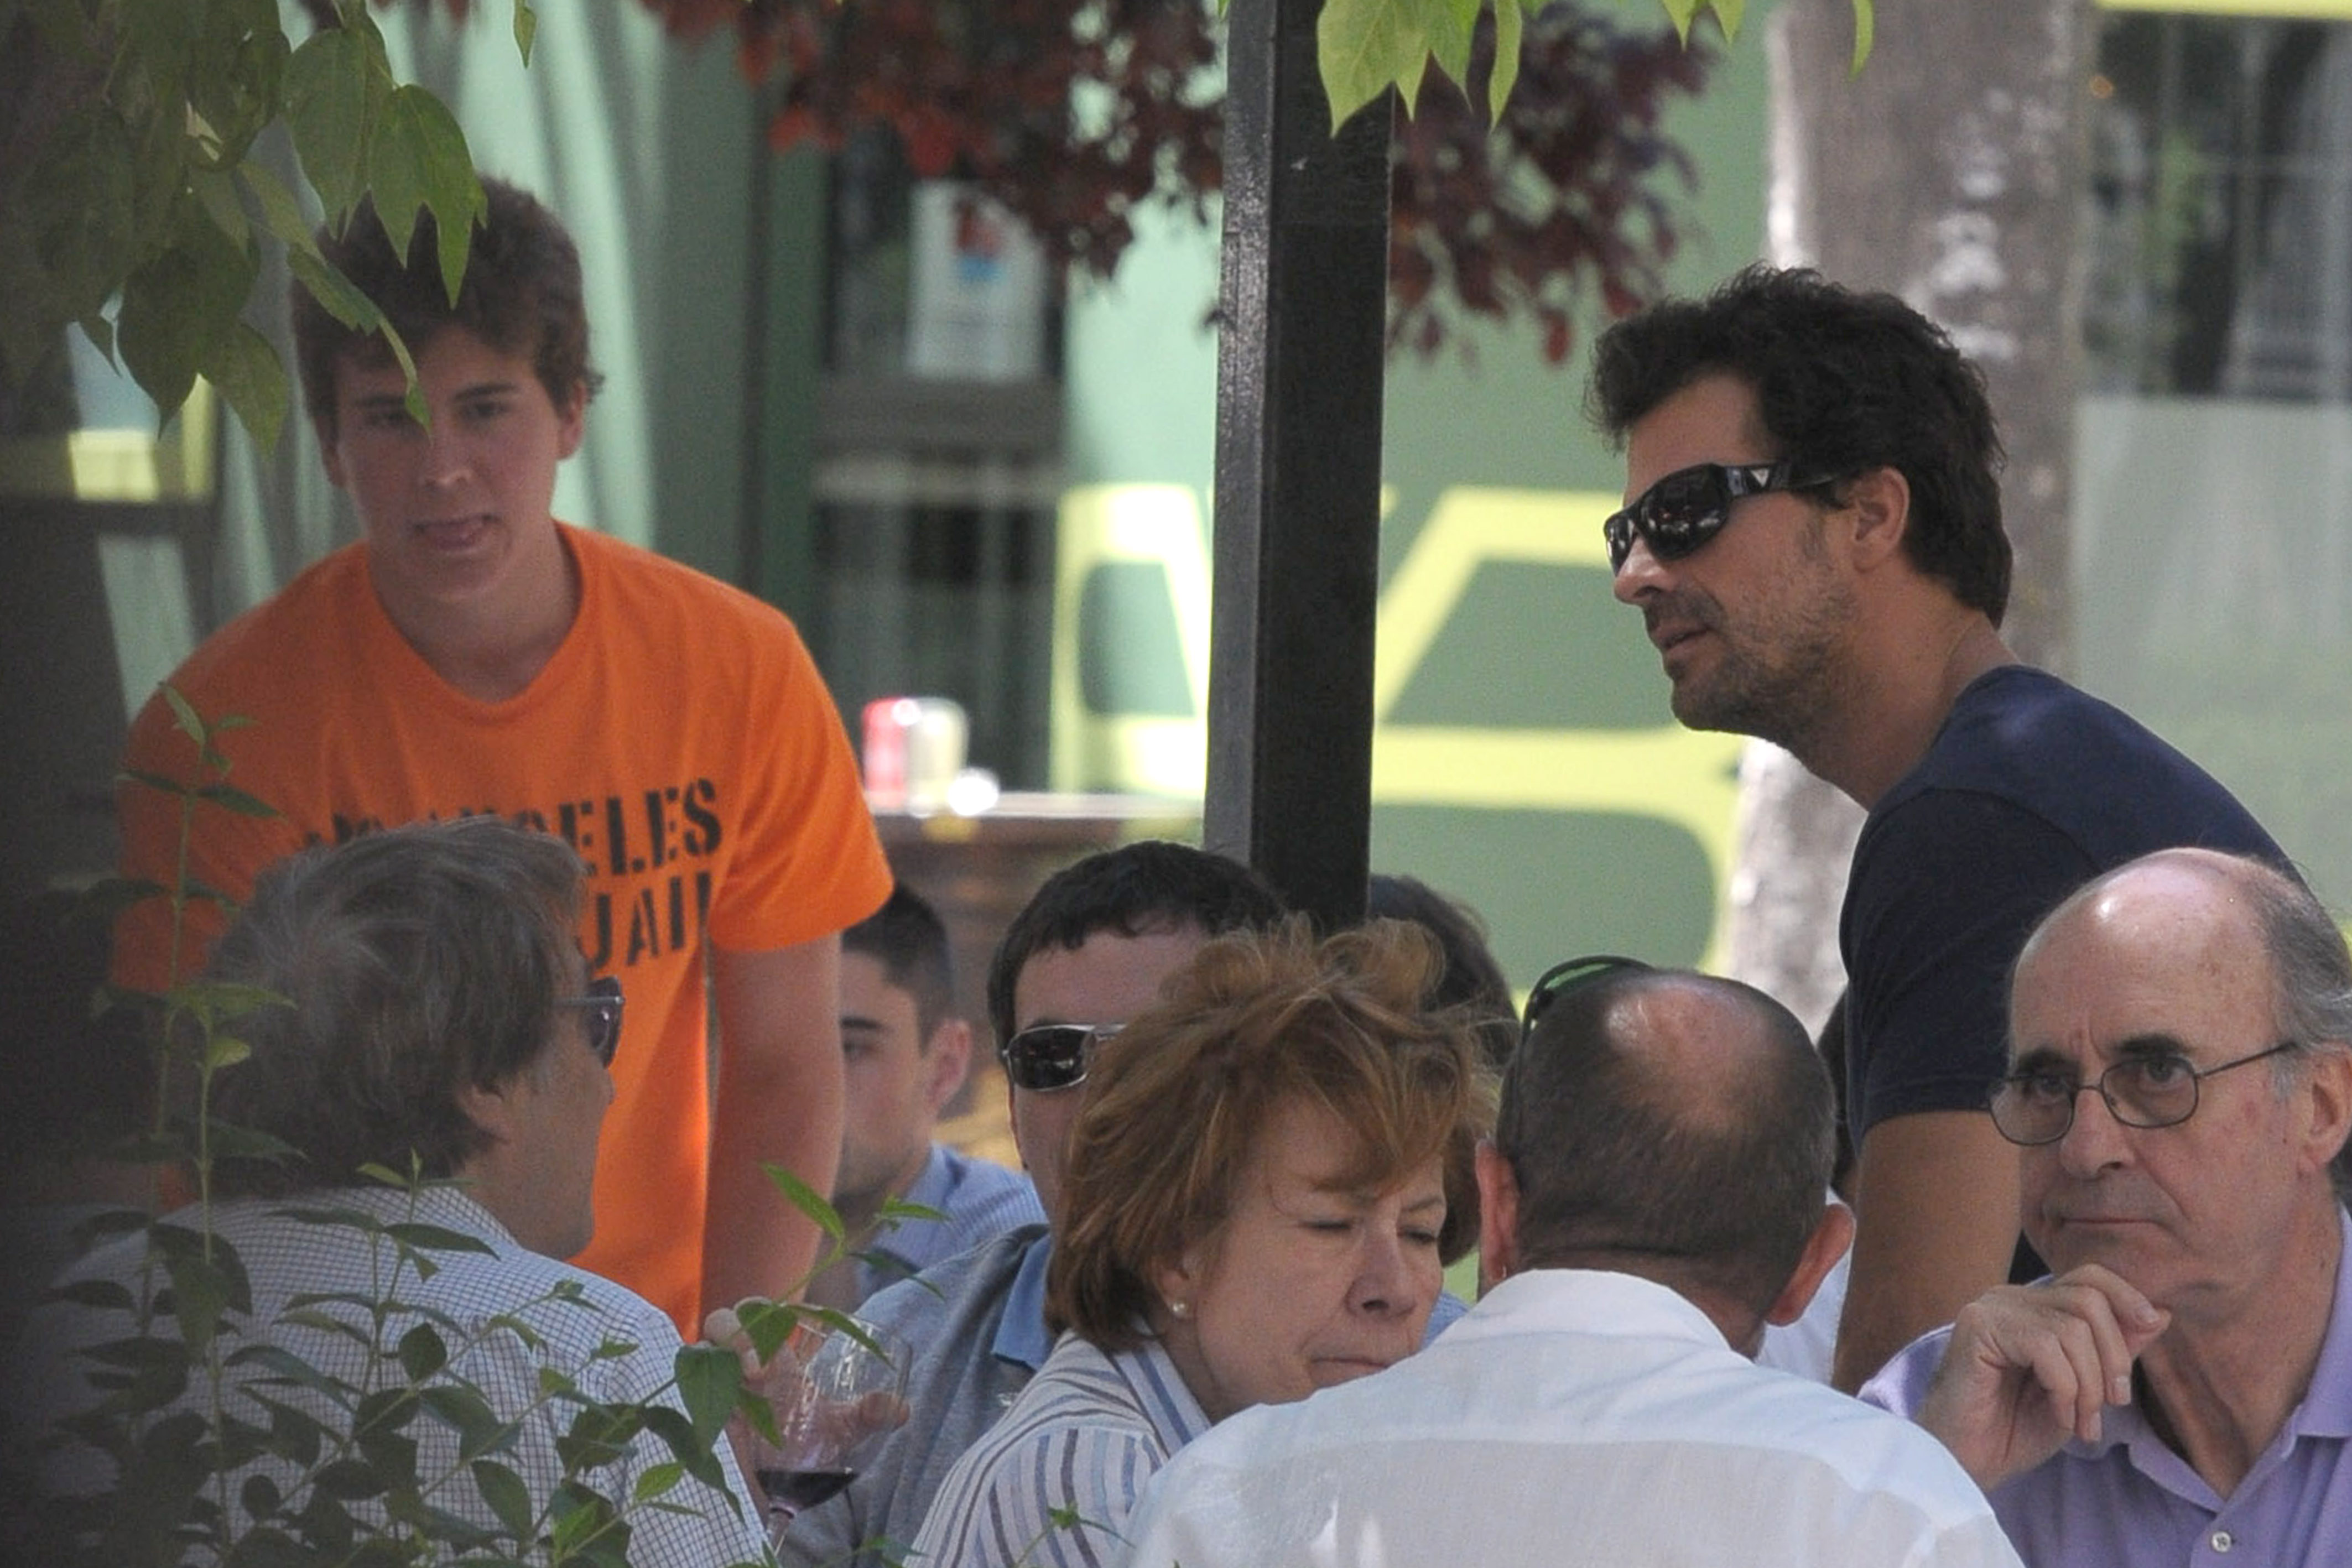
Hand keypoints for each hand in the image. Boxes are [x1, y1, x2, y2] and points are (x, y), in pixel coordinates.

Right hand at [702, 1304, 910, 1495]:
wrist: (774, 1492)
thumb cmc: (803, 1452)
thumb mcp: (839, 1430)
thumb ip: (869, 1414)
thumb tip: (902, 1409)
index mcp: (776, 1358)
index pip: (766, 1313)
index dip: (776, 1308)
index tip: (806, 1319)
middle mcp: (741, 1364)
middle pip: (729, 1318)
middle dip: (743, 1326)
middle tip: (766, 1360)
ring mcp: (715, 1383)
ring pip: (704, 1341)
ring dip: (727, 1347)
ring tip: (753, 1375)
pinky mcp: (695, 1406)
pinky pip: (683, 1377)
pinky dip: (699, 1377)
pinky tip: (726, 1398)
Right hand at [1914, 1264, 2169, 1490]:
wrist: (1967, 1462)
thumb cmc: (2018, 1429)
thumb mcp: (2084, 1390)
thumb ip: (2114, 1352)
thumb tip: (2160, 1314)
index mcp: (2034, 1306)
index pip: (2090, 1277)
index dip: (2126, 1297)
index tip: (2149, 1327)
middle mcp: (2011, 1298)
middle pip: (2089, 1298)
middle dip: (2114, 1357)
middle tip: (2112, 1405)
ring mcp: (1991, 1309)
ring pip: (2072, 1327)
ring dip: (2090, 1385)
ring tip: (2081, 1422)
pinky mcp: (1977, 1326)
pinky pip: (2045, 1346)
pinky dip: (2064, 1388)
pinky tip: (2057, 1415)